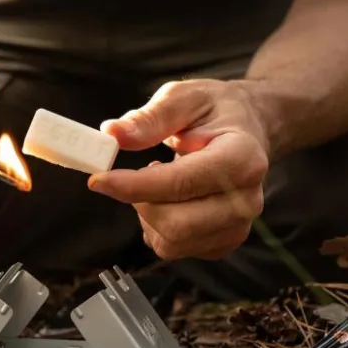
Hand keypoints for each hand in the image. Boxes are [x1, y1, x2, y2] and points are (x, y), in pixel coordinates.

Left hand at [88, 80, 269, 260]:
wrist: (248, 129)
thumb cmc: (215, 111)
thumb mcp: (183, 98)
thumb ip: (149, 118)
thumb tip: (112, 134)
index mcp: (243, 157)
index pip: (182, 183)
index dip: (135, 185)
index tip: (98, 180)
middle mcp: (247, 198)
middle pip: (176, 224)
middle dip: (140, 202)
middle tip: (134, 176)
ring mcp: (239, 225)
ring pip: (172, 242)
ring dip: (148, 216)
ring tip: (156, 184)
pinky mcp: (225, 242)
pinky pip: (176, 249)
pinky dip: (158, 229)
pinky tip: (167, 202)